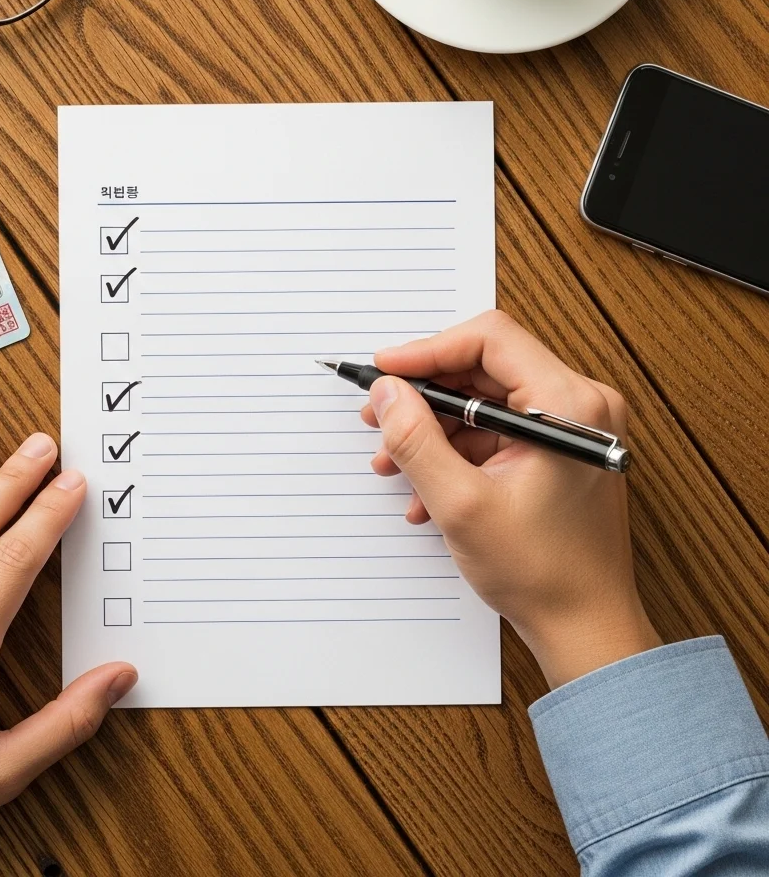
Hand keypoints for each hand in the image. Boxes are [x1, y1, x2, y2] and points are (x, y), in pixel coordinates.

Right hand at [361, 311, 660, 687]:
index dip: (428, 349)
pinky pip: (497, 430)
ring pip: (485, 401)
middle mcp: (580, 404)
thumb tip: (386, 392)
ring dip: (434, 429)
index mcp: (569, 404)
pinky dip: (457, 451)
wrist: (587, 627)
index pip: (489, 339)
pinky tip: (427, 489)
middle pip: (484, 368)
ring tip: (395, 463)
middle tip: (380, 416)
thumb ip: (415, 440)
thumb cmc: (544, 573)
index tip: (385, 371)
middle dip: (425, 395)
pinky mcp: (561, 449)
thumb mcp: (460, 504)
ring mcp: (573, 427)